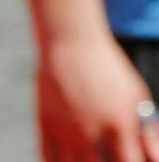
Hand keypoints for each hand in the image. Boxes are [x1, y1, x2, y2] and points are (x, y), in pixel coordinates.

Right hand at [36, 32, 158, 161]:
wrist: (70, 41)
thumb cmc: (109, 69)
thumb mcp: (138, 97)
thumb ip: (148, 132)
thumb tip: (156, 158)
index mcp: (120, 126)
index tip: (130, 160)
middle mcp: (91, 132)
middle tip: (106, 156)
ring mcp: (65, 129)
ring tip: (89, 158)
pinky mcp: (45, 123)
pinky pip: (48, 157)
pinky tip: (67, 161)